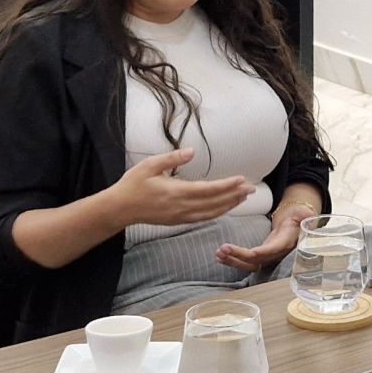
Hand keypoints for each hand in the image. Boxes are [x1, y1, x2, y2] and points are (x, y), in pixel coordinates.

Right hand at [108, 148, 254, 226]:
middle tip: (252, 189)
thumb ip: (172, 158)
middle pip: (215, 203)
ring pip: (211, 213)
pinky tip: (224, 208)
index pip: (209, 189)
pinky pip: (202, 218)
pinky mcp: (178, 221)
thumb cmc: (133, 185)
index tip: (242, 180)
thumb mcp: (150, 165)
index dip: (227, 186)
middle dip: (235, 196)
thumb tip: (191, 151)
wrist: (119, 209)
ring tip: (243, 198)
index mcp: (176, 192)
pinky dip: (217, 213)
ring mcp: (180, 216)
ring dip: (229, 206)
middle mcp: (182, 207)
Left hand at [215, 202, 315, 272]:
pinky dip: (232, 260)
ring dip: (232, 260)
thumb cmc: (299, 217)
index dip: (260, 253)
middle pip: (255, 260)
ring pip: (248, 264)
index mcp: (286, 243)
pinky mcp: (260, 257)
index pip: (271, 251)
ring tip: (218, 253)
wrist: (296, 224)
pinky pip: (245, 262)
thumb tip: (307, 215)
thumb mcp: (305, 214)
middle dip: (238, 257)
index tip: (249, 252)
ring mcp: (267, 257)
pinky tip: (220, 256)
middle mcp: (276, 254)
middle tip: (223, 249)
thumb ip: (306, 215)